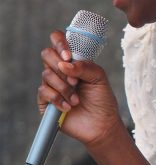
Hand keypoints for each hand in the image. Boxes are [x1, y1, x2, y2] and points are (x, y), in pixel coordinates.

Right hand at [38, 30, 122, 148]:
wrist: (101, 125)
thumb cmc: (102, 99)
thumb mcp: (99, 77)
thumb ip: (84, 66)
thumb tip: (65, 63)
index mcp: (73, 60)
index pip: (58, 40)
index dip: (60, 43)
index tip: (68, 56)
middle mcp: (60, 69)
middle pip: (47, 54)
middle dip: (61, 67)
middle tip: (76, 81)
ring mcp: (52, 84)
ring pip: (46, 74)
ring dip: (64, 87)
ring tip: (76, 99)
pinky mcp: (46, 100)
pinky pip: (43, 91)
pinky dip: (57, 98)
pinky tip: (68, 106)